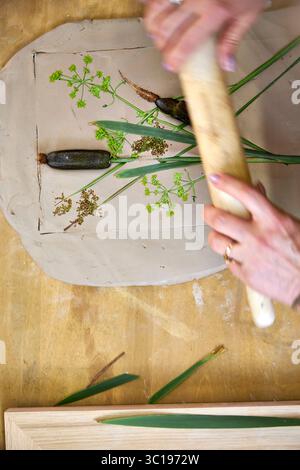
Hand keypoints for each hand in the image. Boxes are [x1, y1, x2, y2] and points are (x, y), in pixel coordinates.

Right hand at [142, 0, 268, 71]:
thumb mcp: (248, 14)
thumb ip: (232, 40)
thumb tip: (226, 67)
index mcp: (216, 11)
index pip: (188, 41)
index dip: (175, 57)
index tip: (170, 66)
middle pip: (167, 27)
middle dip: (161, 44)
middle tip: (165, 50)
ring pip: (157, 8)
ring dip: (153, 24)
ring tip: (158, 34)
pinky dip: (153, 6)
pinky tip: (156, 13)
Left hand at [204, 173, 299, 308]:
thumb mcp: (289, 224)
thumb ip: (269, 207)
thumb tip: (256, 188)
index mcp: (273, 220)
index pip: (245, 194)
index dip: (227, 183)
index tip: (215, 177)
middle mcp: (258, 236)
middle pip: (219, 219)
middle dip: (209, 213)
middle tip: (209, 211)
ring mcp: (250, 256)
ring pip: (217, 242)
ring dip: (216, 237)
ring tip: (220, 236)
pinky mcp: (245, 274)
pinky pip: (227, 261)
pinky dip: (230, 257)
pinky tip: (238, 256)